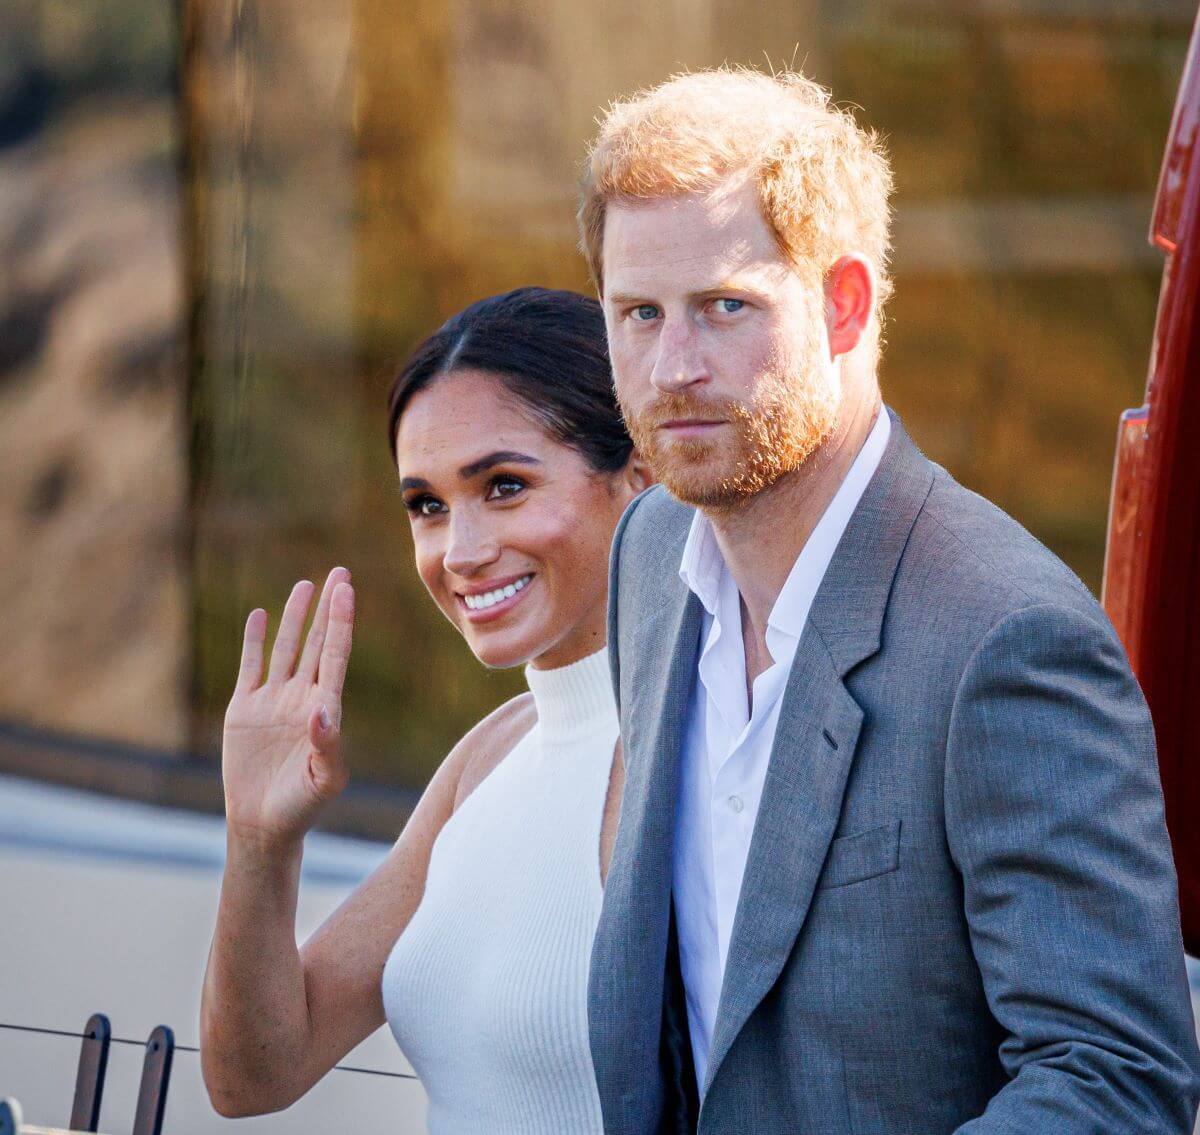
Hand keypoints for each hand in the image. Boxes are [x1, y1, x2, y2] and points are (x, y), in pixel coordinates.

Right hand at [221, 567, 355, 850]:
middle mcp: (302, 697)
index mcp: (326, 708)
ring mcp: (274, 701)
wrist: (264, 824)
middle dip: (328, 608)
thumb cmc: (302, 806)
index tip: (345, 590)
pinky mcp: (245, 710)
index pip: (334, 654)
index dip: (340, 621)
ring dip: (294, 617)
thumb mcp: (324, 779)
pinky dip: (254, 641)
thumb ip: (328, 745)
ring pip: (285, 648)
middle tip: (339, 573)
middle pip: (316, 641)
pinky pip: (251, 667)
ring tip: (304, 585)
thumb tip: (323, 712)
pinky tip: (260, 615)